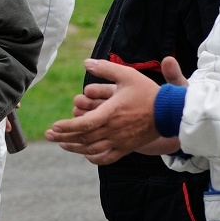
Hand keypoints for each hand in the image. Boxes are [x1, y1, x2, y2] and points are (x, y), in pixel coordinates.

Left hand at [43, 58, 164, 164]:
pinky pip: (107, 157)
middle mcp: (114, 130)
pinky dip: (94, 157)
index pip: (84, 124)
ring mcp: (120, 142)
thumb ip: (105, 68)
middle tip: (48, 135)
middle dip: (63, 137)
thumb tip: (85, 62)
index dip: (67, 127)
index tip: (54, 126)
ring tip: (60, 144)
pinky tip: (85, 154)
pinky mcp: (127, 148)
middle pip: (84, 138)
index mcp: (111, 114)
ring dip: (74, 148)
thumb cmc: (147, 92)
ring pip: (92, 149)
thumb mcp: (126, 75)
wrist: (171, 112)